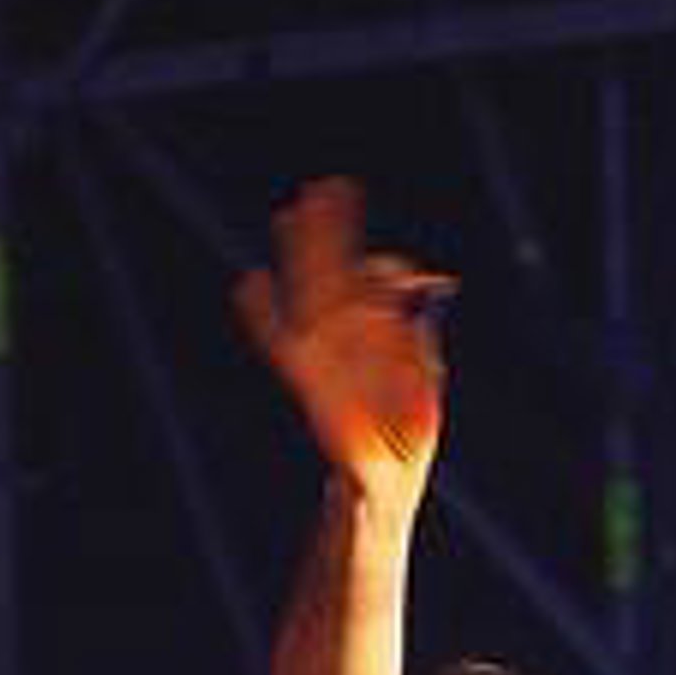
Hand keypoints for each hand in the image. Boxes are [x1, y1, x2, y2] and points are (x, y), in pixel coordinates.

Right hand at [234, 176, 449, 514]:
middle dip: (335, 234)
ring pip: (314, 295)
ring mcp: (330, 357)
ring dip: (304, 254)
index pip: (381, 286)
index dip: (384, 266)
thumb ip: (422, 348)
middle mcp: (355, 339)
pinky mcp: (310, 384)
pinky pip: (283, 345)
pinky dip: (265, 318)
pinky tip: (250, 284)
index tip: (395, 264)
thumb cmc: (407, 443)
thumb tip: (421, 302)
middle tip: (328, 187)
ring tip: (290, 213)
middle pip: (342, 275)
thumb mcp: (426, 390)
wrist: (385, 487)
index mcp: (386, 337)